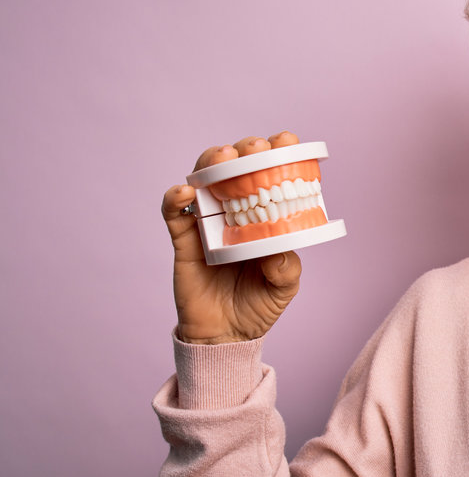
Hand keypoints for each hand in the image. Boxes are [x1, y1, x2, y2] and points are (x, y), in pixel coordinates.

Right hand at [161, 131, 302, 344]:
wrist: (225, 336)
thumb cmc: (258, 306)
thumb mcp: (283, 288)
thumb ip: (285, 269)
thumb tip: (275, 249)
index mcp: (265, 216)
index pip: (270, 175)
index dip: (277, 153)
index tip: (286, 141)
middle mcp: (236, 212)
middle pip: (235, 167)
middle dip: (245, 150)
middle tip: (254, 148)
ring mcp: (208, 222)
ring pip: (203, 178)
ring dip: (210, 161)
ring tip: (223, 157)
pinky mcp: (184, 239)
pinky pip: (174, 212)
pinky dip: (176, 198)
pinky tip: (186, 192)